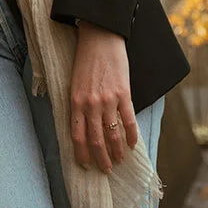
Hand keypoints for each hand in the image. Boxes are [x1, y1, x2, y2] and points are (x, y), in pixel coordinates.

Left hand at [69, 22, 137, 172]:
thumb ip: (78, 104)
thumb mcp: (75, 83)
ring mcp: (108, 100)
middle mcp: (90, 104)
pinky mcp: (123, 94)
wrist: (100, 37)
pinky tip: (132, 144)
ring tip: (119, 160)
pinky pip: (128, 121)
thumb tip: (82, 127)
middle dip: (101, 159)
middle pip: (95, 140)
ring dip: (116, 152)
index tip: (86, 166)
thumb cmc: (85, 60)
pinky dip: (131, 136)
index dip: (82, 154)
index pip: (77, 136)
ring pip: (112, 134)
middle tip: (105, 170)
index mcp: (75, 102)